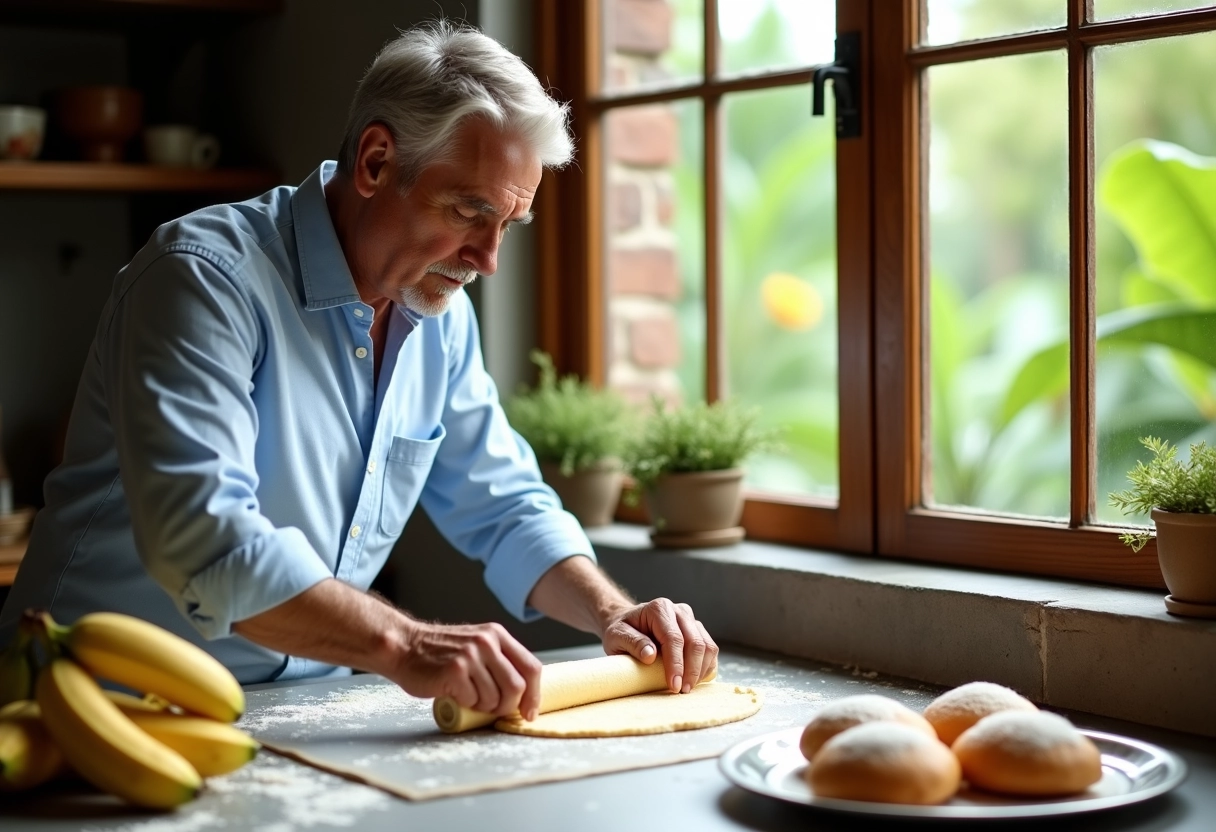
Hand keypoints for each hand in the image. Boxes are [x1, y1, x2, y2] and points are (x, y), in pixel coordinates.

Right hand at [391, 620, 543, 719]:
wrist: (404, 647)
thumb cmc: (440, 653)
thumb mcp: (476, 645)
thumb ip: (499, 660)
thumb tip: (524, 693)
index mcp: (497, 635)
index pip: (531, 667)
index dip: (535, 694)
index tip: (529, 712)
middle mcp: (487, 642)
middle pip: (517, 687)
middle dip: (508, 706)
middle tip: (493, 710)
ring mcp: (471, 655)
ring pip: (495, 698)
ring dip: (484, 707)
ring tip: (469, 697)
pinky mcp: (455, 670)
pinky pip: (472, 701)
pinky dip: (466, 705)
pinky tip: (455, 694)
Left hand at [601, 598, 717, 693]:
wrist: (627, 623)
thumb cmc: (622, 630)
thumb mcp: (617, 636)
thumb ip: (633, 643)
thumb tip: (650, 656)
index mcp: (659, 609)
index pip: (673, 638)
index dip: (676, 664)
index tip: (673, 685)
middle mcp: (679, 611)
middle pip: (695, 642)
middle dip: (691, 670)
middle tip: (682, 691)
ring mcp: (691, 620)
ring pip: (707, 646)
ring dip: (700, 670)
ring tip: (687, 688)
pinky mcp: (698, 631)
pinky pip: (710, 649)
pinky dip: (706, 666)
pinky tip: (695, 679)